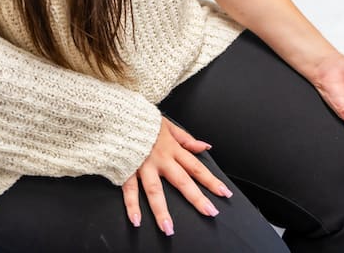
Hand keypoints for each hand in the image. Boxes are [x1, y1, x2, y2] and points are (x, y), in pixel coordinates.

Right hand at [121, 117, 232, 234]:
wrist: (119, 115)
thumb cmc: (144, 120)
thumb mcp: (169, 125)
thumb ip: (186, 139)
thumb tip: (205, 146)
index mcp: (173, 149)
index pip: (196, 168)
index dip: (211, 181)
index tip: (224, 193)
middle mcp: (161, 160)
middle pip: (182, 181)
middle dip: (197, 198)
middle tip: (210, 213)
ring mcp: (143, 166)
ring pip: (155, 191)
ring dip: (162, 210)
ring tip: (168, 228)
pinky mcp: (126, 169)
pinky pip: (129, 190)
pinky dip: (132, 206)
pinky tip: (136, 221)